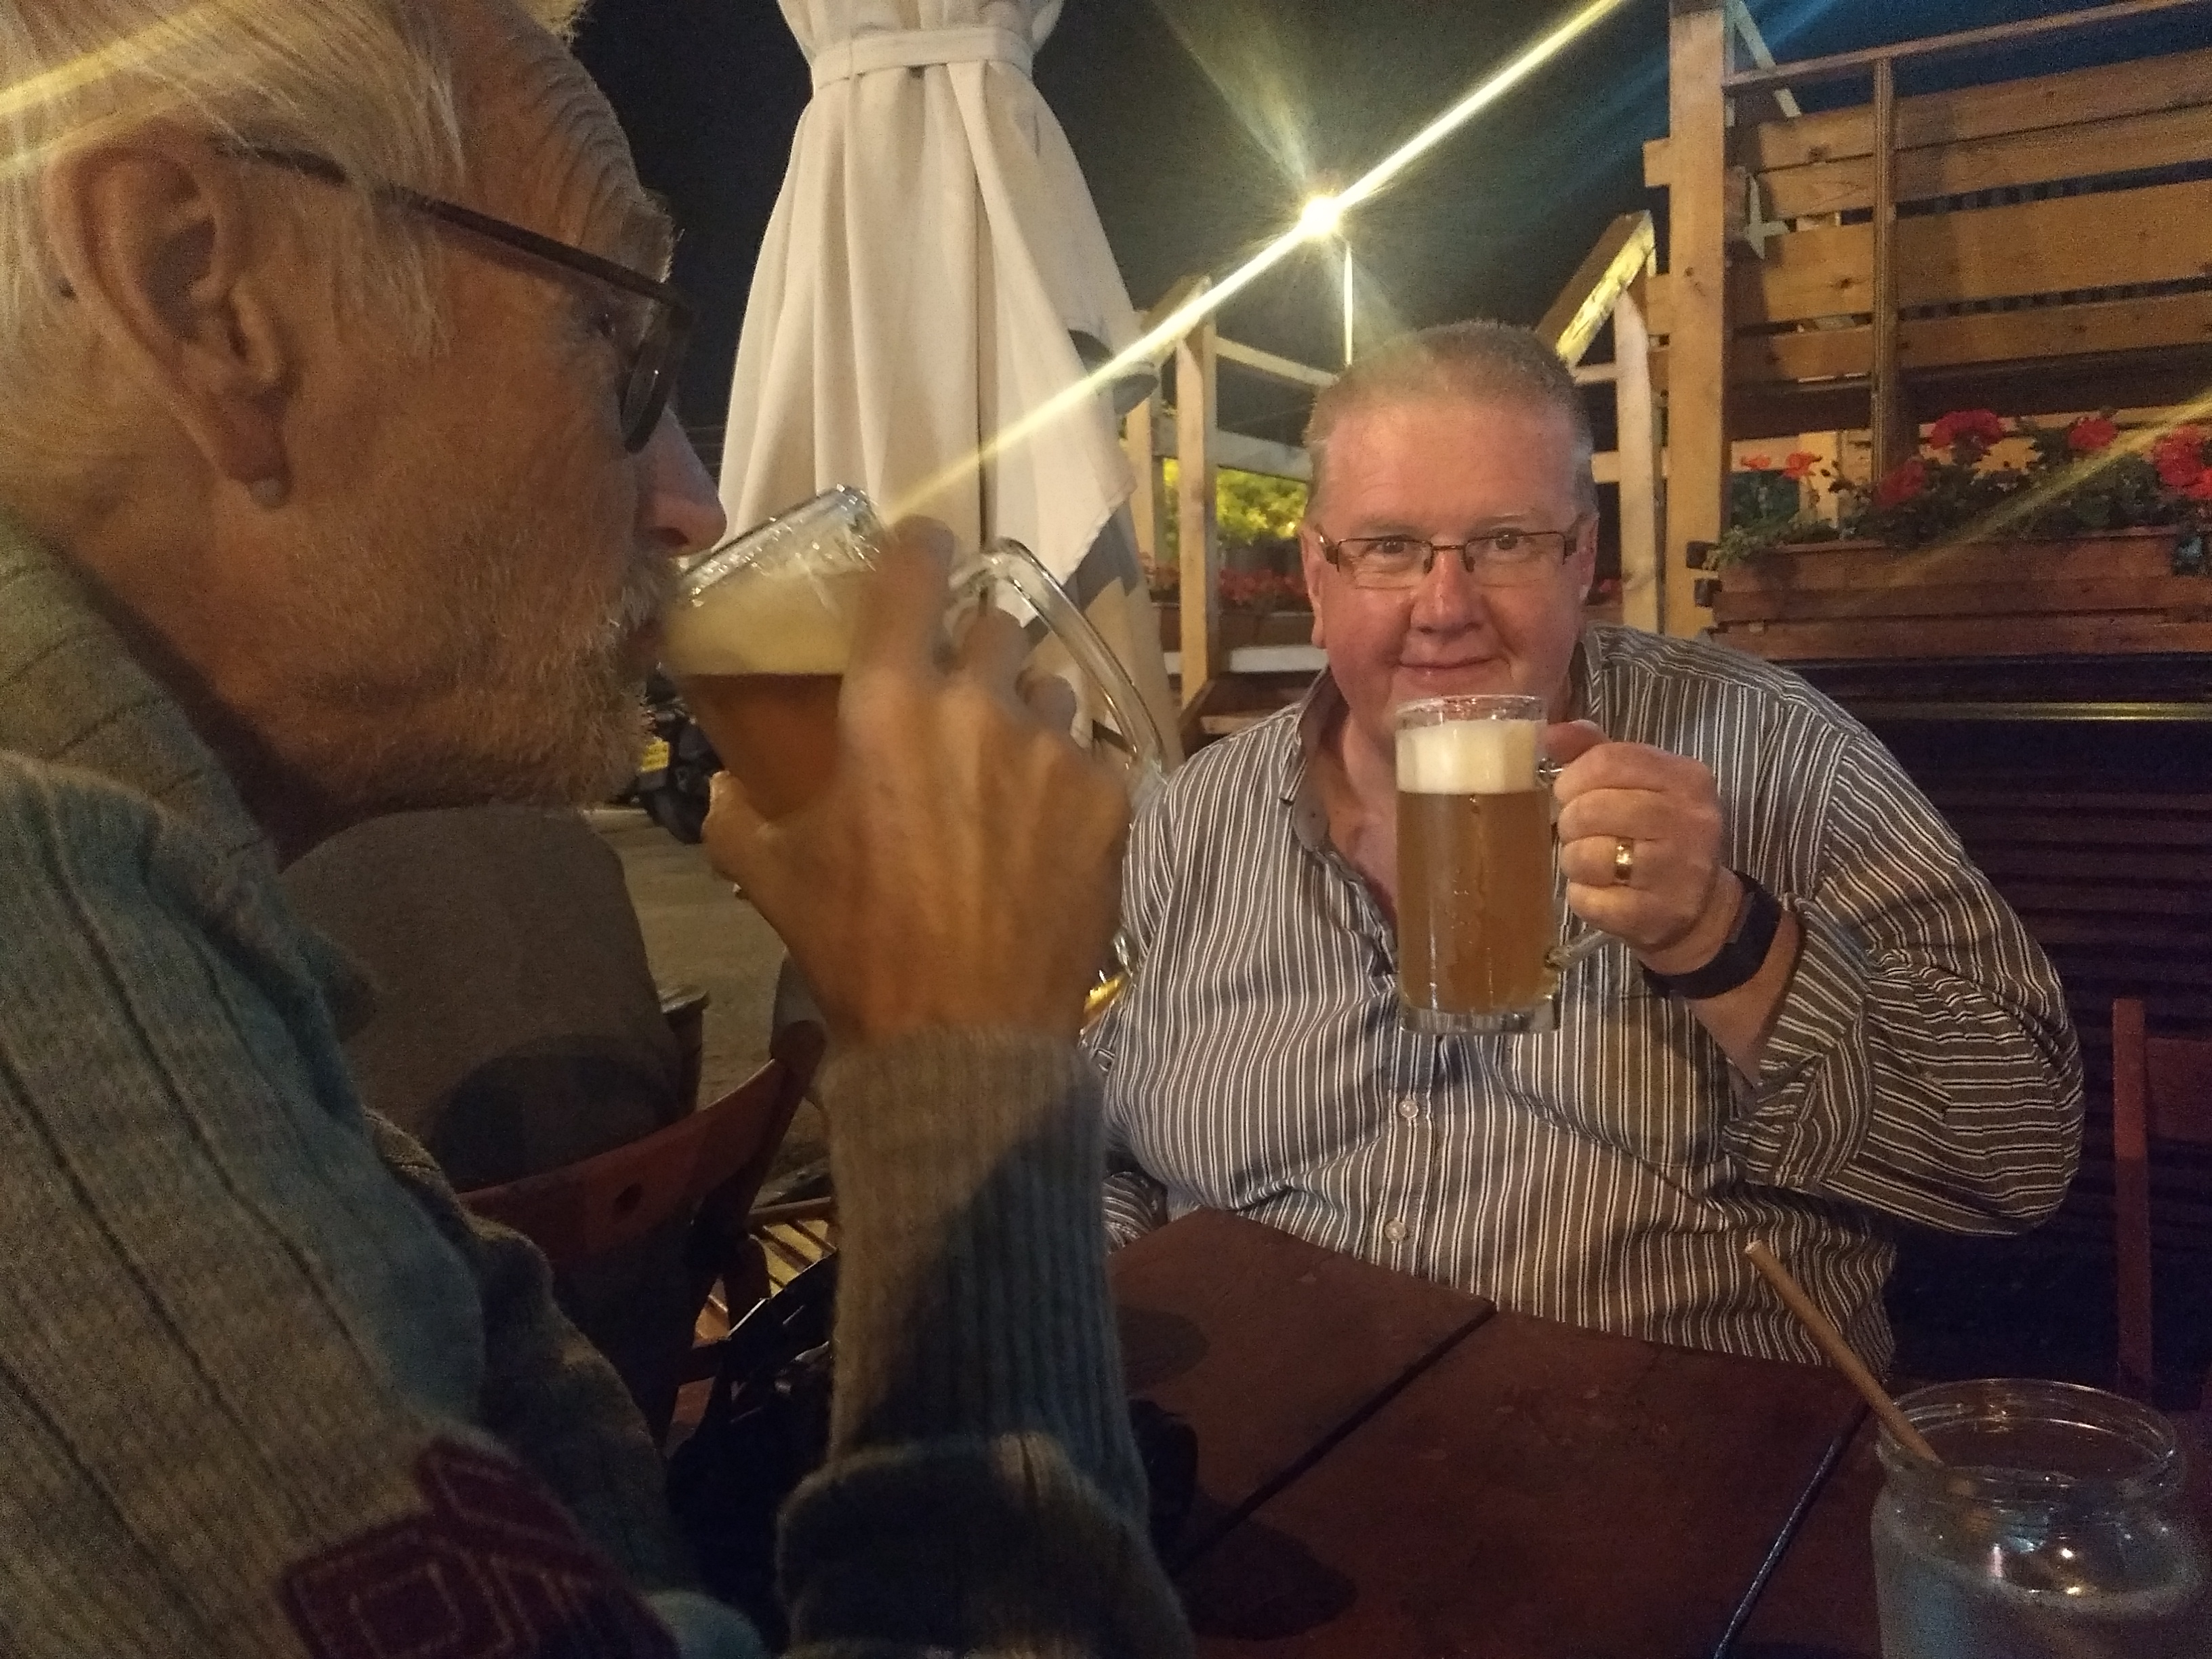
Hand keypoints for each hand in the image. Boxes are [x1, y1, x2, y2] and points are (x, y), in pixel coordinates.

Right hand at [702, 518, 1128, 1046]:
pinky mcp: (1110, 797)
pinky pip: (1092, 757)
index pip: (913, 569)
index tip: (924, 547)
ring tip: (1006, 773)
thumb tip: (726, 790)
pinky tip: (1045, 834)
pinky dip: (1068, 782)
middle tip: (958, 702)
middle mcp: (978, 702)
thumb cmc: (858, 949)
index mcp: (888, 700)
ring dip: (1027, 714)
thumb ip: (740, 813)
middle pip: (992, 626)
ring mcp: (1055, 748)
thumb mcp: (772, 876)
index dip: (919, 547)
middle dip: (973, 653)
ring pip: (1049, 689)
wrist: (964, 1041)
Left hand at [1545, 720, 1740, 974]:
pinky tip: (1600, 891)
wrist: (1699, 907)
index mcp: (1686, 778)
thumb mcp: (1638, 783)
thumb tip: (1550, 734)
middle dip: (1571, 820)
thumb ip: (1595, 752)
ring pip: (1588, 855)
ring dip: (1574, 859)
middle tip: (1578, 831)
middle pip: (1593, 808)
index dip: (1572, 777)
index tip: (1568, 792)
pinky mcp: (1656, 914)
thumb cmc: (1657, 834)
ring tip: (1590, 861)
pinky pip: (1589, 899)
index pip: (1607, 760)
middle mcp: (1689, 821)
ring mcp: (1677, 871)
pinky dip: (1583, 896)